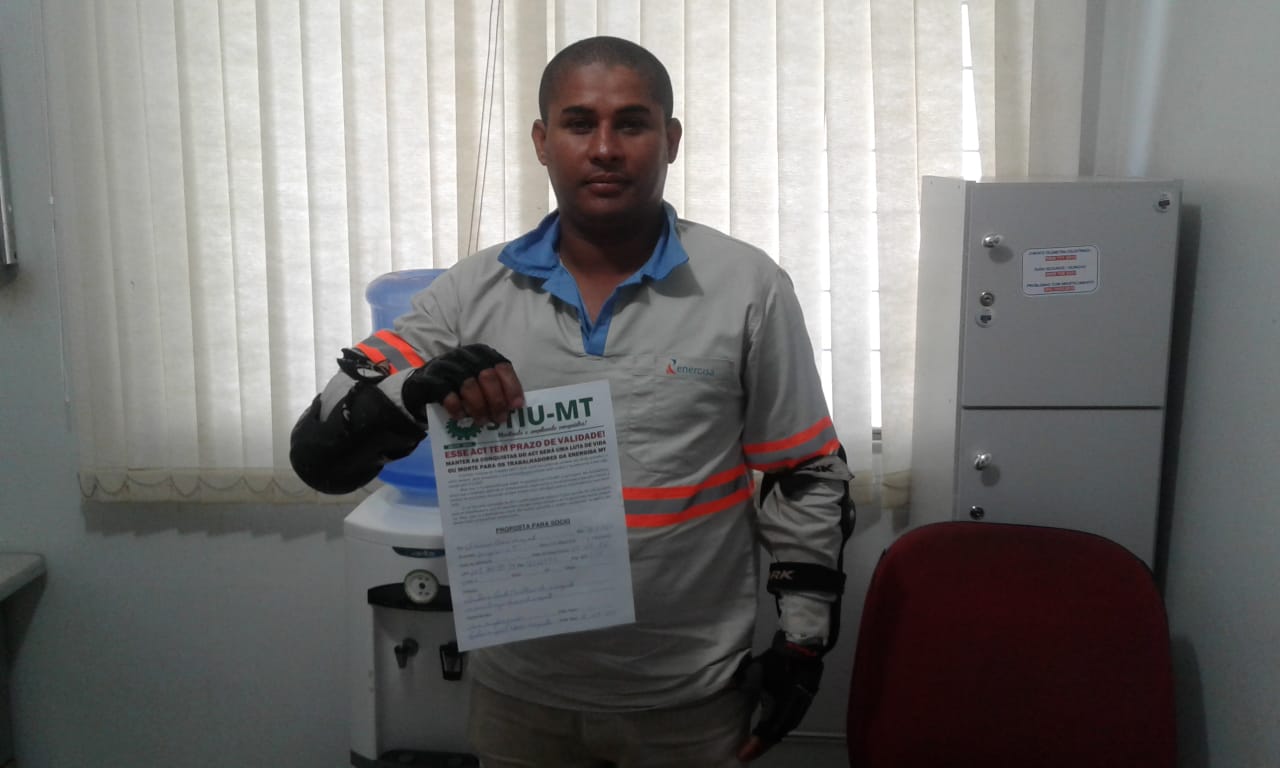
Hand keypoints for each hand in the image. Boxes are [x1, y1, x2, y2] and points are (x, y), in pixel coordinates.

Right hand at [402, 344, 523, 425]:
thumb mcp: (479, 382)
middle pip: (488, 376)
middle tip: (499, 419)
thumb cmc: (458, 386)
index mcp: (481, 353)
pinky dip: (457, 407)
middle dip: (497, 400)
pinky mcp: (430, 378)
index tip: (516, 407)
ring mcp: (446, 365)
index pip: (502, 366)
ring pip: (469, 385)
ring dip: (479, 407)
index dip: (512, 387)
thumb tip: (515, 407)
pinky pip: (447, 393)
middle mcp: (465, 355)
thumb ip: (496, 389)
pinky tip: (461, 417)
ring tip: (482, 421)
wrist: (422, 387)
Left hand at [736, 632, 824, 762]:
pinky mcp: (803, 702)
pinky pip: (789, 721)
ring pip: (784, 729)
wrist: (802, 647)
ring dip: (770, 738)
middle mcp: (792, 712)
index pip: (767, 731)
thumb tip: (728, 687)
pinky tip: (770, 730)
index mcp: (782, 706)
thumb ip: (743, 680)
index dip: (755, 745)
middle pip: (776, 734)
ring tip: (755, 747)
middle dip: (761, 746)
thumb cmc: (778, 659)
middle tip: (746, 754)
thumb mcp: (757, 670)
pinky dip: (778, 729)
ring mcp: (800, 707)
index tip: (742, 755)